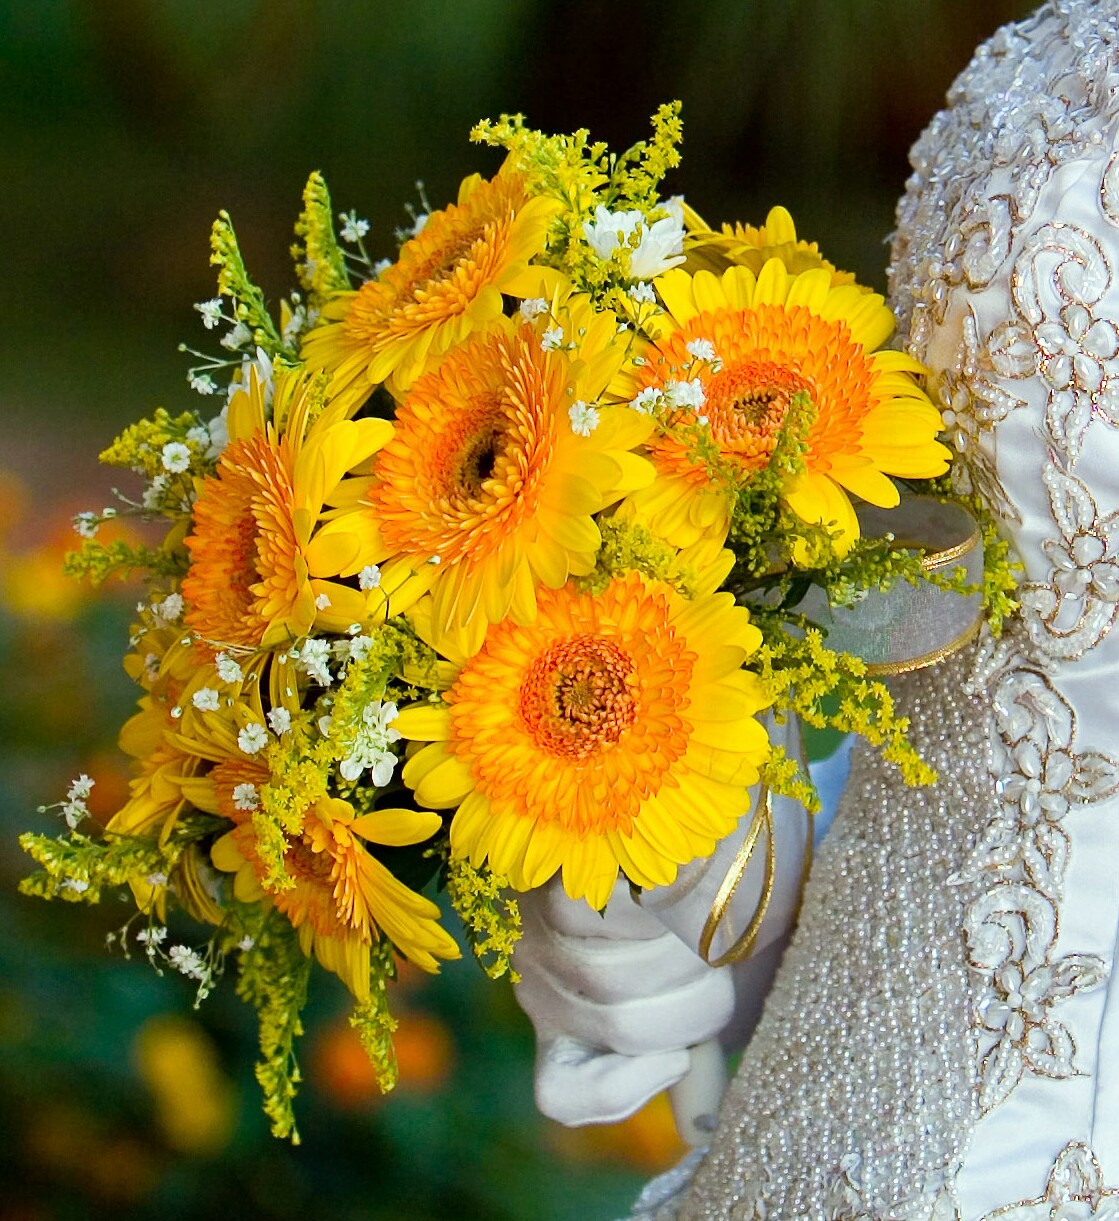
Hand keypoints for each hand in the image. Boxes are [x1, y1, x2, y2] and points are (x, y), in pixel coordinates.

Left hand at [513, 876, 734, 1126]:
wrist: (618, 837)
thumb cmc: (653, 931)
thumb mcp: (668, 999)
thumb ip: (683, 1054)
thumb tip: (701, 1133)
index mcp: (563, 1031)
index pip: (561, 1095)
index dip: (622, 1090)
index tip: (674, 1057)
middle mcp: (539, 990)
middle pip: (620, 1027)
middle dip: (690, 1006)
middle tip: (714, 973)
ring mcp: (536, 940)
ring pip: (611, 976)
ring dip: (677, 954)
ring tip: (701, 930)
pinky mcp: (547, 888)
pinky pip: (600, 915)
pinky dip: (649, 908)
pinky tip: (671, 894)